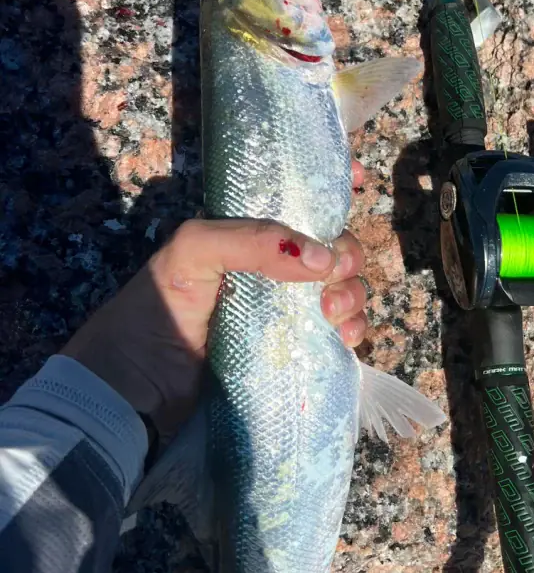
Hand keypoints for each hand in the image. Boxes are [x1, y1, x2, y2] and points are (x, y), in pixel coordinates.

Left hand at [62, 163, 367, 437]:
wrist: (133, 392)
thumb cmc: (155, 310)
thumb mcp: (192, 252)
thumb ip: (251, 239)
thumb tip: (322, 257)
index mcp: (244, 237)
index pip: (296, 204)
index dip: (330, 189)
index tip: (360, 180)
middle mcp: (270, 270)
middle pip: (330, 248)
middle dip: (346, 252)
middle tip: (334, 271)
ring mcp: (284, 313)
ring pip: (340, 289)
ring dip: (351, 293)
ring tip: (333, 311)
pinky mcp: (294, 353)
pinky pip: (338, 333)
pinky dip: (353, 329)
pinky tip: (344, 336)